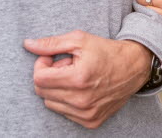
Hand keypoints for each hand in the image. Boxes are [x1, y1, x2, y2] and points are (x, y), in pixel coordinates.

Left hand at [23, 30, 150, 128]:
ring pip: (50, 104)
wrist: (133, 67)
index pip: (39, 79)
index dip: (41, 65)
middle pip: (42, 92)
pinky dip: (67, 100)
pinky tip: (80, 88)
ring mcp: (86, 114)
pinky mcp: (91, 122)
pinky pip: (64, 113)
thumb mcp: (79, 40)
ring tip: (73, 77)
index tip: (52, 58)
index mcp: (77, 78)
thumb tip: (28, 44)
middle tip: (65, 66)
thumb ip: (51, 43)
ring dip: (57, 89)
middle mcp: (81, 100)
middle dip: (49, 76)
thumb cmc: (105, 51)